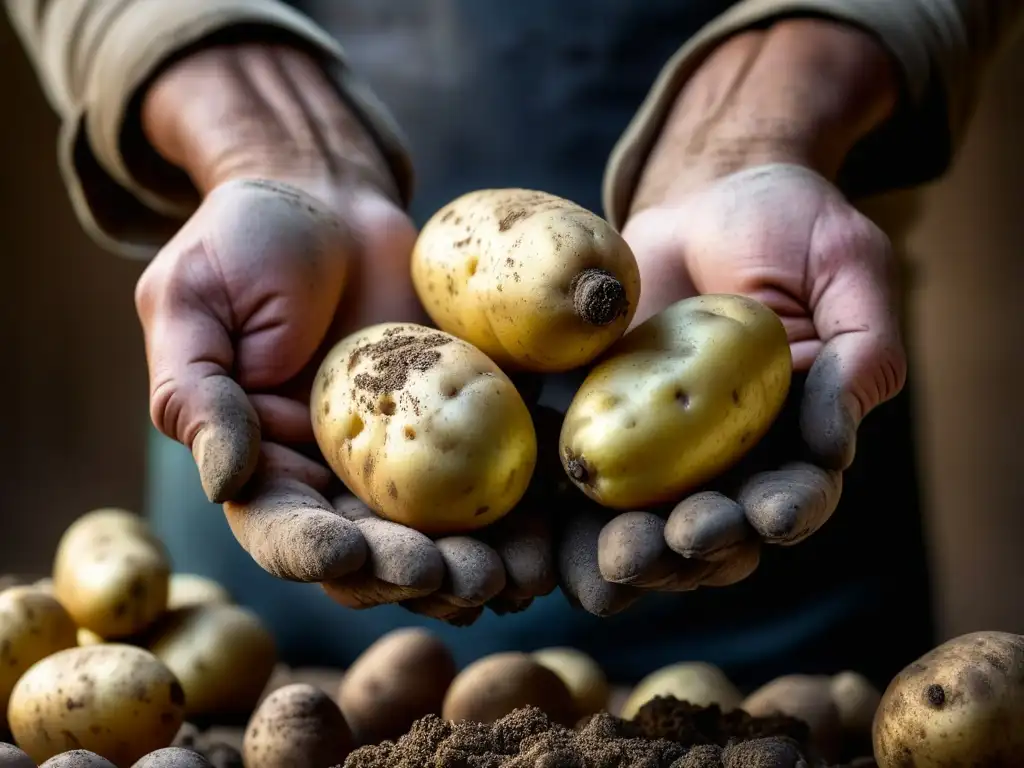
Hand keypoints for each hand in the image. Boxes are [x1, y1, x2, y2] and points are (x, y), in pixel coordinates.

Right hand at [134, 43, 558, 618]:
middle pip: (373, 551)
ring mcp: (404, 455)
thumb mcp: (192, 305)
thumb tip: (225, 480)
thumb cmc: (245, 242)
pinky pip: (492, 473)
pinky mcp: (461, 422)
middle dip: (411, 572)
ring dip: (477, 562)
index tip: (350, 553)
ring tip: (516, 571)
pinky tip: (549, 530)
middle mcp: (335, 476)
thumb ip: (197, 394)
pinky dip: (521, 510)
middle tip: (455, 575)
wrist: (330, 198)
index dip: (312, 551)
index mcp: (265, 462)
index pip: (283, 529)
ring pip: (440, 532)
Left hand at [569, 19, 906, 605]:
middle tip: (682, 541)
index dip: (789, 509)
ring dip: (636, 550)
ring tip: (618, 559)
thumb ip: (863, 349)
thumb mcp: (846, 268)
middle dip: (703, 545)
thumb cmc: (788, 228)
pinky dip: (568, 520)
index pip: (800, 489)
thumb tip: (836, 441)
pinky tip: (552, 541)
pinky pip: (584, 481)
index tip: (768, 514)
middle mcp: (731, 459)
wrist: (699, 201)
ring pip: (649, 523)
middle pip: (719, 526)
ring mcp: (661, 452)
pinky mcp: (604, 431)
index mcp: (800, 435)